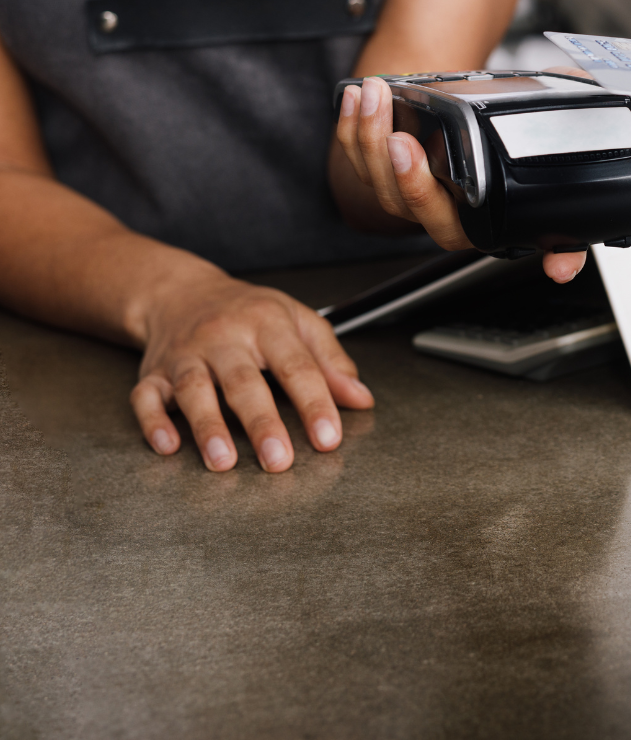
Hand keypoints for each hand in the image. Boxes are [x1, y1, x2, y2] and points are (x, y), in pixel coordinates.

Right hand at [129, 269, 372, 471]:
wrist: (182, 292)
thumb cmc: (249, 312)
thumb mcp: (299, 321)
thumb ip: (331, 361)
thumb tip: (361, 399)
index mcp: (267, 323)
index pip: (296, 365)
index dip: (314, 403)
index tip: (329, 438)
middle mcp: (224, 337)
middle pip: (244, 381)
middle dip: (261, 423)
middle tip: (279, 460)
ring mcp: (185, 355)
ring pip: (194, 389)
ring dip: (207, 427)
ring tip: (224, 461)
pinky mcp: (153, 373)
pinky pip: (146, 396)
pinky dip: (154, 422)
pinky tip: (168, 445)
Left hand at [336, 74, 630, 283]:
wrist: (443, 110)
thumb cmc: (492, 120)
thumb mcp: (546, 108)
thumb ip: (593, 101)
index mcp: (500, 213)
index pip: (534, 245)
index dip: (555, 256)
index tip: (560, 264)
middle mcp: (458, 216)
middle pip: (433, 217)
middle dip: (413, 184)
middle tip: (408, 147)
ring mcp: (414, 201)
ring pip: (385, 190)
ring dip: (371, 145)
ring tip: (375, 98)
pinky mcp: (379, 177)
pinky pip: (357, 164)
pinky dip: (352, 131)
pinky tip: (360, 99)